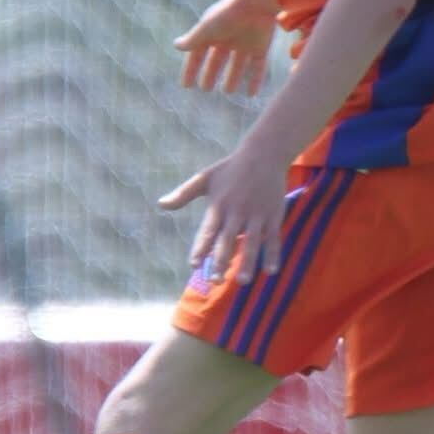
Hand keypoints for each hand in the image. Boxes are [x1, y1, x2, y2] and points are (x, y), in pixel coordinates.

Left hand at [158, 143, 287, 284]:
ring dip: (248, 262)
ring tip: (242, 281)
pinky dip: (273, 254)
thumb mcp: (204, 178)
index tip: (194, 265)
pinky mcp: (273, 215)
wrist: (264, 153)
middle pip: (228, 240)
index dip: (201, 248)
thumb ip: (183, 194)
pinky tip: (271, 271)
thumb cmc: (230, 168)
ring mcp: (257, 214)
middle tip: (216, 280)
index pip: (208, 230)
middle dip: (221, 261)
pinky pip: (273, 238)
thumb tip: (160, 205)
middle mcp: (237, 211)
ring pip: (252, 242)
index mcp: (219, 204)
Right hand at [175, 0, 278, 97]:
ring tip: (228, 92)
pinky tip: (252, 94)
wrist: (258, 1)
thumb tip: (176, 45)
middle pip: (217, 60)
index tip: (186, 85)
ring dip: (232, 77)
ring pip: (237, 64)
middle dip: (210, 73)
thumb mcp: (207, 28)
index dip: (191, 69)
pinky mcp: (261, 46)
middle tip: (205, 89)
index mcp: (212, 31)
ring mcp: (245, 42)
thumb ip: (193, 39)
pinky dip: (255, 80)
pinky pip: (257, 67)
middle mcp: (228, 37)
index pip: (198, 54)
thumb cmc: (228, 13)